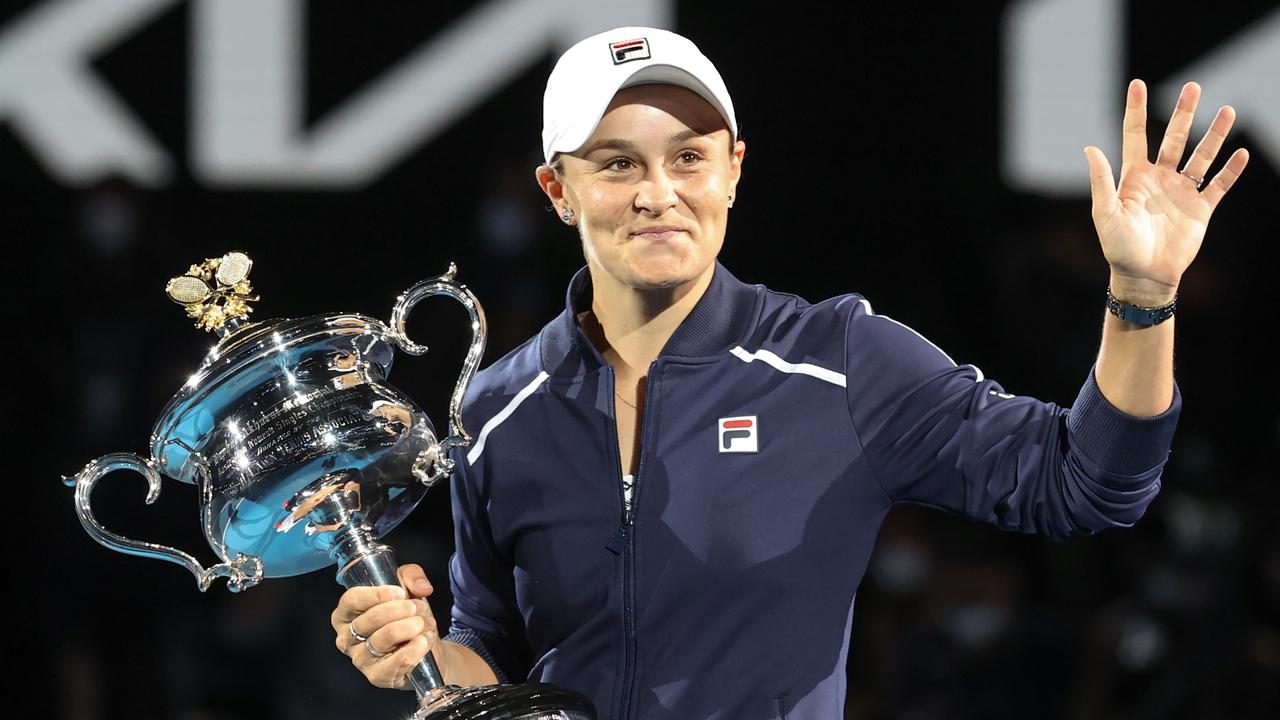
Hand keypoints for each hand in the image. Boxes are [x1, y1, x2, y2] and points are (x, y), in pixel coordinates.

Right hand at [330, 563, 442, 689]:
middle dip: (400, 610)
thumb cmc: (406, 616)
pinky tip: (425, 640)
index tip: (400, 593)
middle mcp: (347, 638)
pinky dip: (416, 647)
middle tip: (418, 608)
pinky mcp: (377, 676)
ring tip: (424, 622)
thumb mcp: (406, 587)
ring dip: (411, 626)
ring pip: (385, 637)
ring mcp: (360, 659)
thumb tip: (421, 587)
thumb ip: (411, 576)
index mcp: (346, 614)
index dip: (376, 594)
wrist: (424, 646)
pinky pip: (398, 660)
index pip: (351, 600)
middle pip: (370, 618)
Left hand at [1084, 79, 1248, 304]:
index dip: (1136, 110)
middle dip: (1184, 113)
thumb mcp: (1105, 213)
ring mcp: (1182, 192)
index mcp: (1134, 177)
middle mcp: (1160, 179)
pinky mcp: (1201, 210)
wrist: (1143, 275)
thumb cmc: (1118, 247)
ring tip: (1228, 111)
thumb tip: (1090, 148)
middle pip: (1174, 138)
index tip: (1138, 83)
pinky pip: (1218, 186)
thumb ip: (1101, 181)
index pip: (1135, 135)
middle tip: (1193, 87)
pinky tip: (1240, 153)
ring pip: (1201, 156)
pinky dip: (1230, 171)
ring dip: (1214, 135)